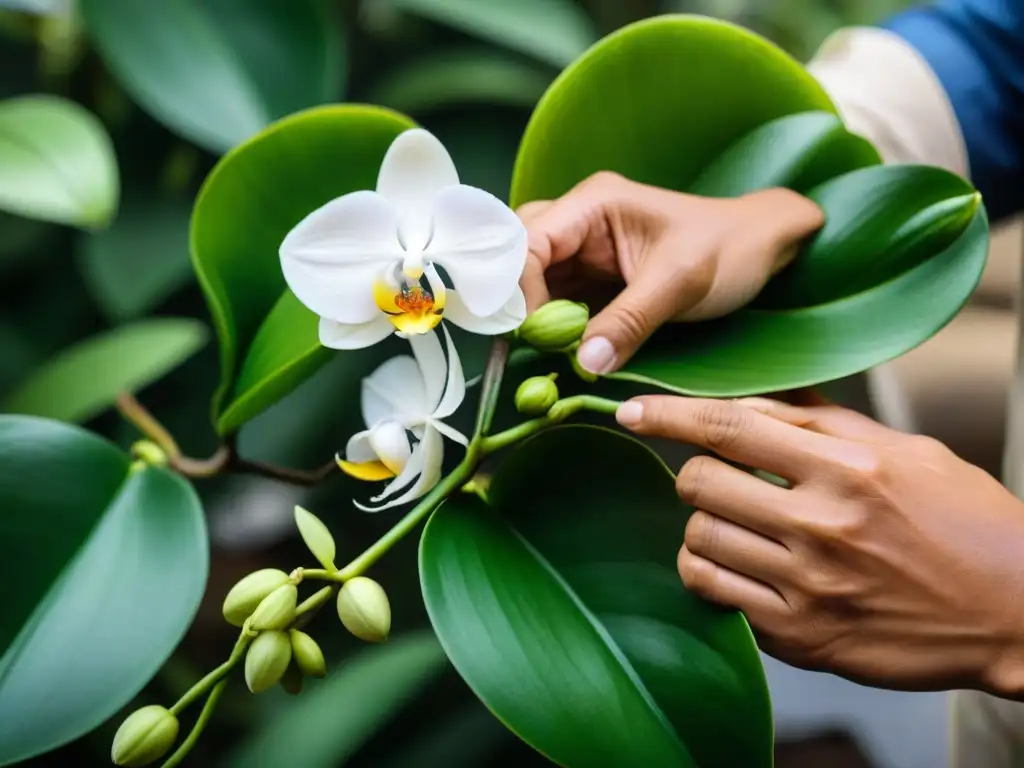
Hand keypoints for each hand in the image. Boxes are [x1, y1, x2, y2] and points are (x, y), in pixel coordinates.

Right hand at [516, 172, 823, 374]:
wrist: (762, 250)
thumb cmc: (729, 251)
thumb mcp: (680, 283)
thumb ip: (629, 321)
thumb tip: (584, 363)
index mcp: (594, 203)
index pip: (528, 242)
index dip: (519, 289)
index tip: (536, 335)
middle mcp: (578, 220)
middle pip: (516, 255)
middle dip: (515, 299)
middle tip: (528, 344)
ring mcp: (582, 250)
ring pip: (529, 279)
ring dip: (530, 315)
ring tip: (543, 350)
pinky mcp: (591, 278)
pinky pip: (553, 299)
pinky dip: (550, 325)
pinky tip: (557, 349)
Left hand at [614, 395, 1023, 696]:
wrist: (1019, 610)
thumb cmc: (967, 522)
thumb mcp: (906, 451)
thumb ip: (825, 422)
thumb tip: (758, 397)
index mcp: (849, 467)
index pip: (731, 426)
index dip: (669, 414)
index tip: (632, 410)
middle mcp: (824, 525)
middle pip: (698, 483)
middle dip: (693, 473)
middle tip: (716, 477)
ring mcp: (810, 586)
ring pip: (698, 538)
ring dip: (704, 524)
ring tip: (737, 523)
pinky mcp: (803, 637)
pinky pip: (715, 594)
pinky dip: (710, 571)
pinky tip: (737, 563)